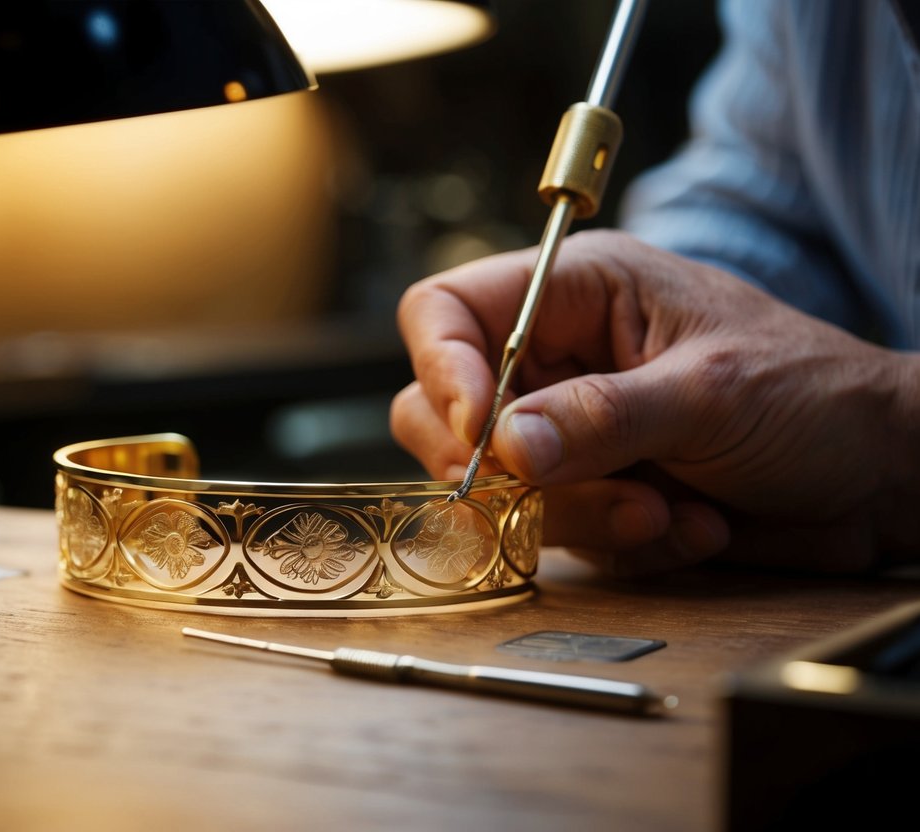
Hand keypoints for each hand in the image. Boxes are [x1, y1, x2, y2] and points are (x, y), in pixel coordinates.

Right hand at [391, 230, 919, 575]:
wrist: (879, 480)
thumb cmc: (815, 396)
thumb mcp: (711, 393)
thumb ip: (602, 416)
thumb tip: (506, 447)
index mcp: (577, 292)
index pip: (445, 308)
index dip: (442, 367)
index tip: (481, 435)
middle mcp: (555, 357)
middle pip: (441, 408)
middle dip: (504, 466)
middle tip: (560, 488)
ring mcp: (563, 430)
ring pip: (493, 486)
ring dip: (577, 513)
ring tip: (667, 509)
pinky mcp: (583, 491)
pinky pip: (550, 531)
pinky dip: (616, 543)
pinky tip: (690, 525)